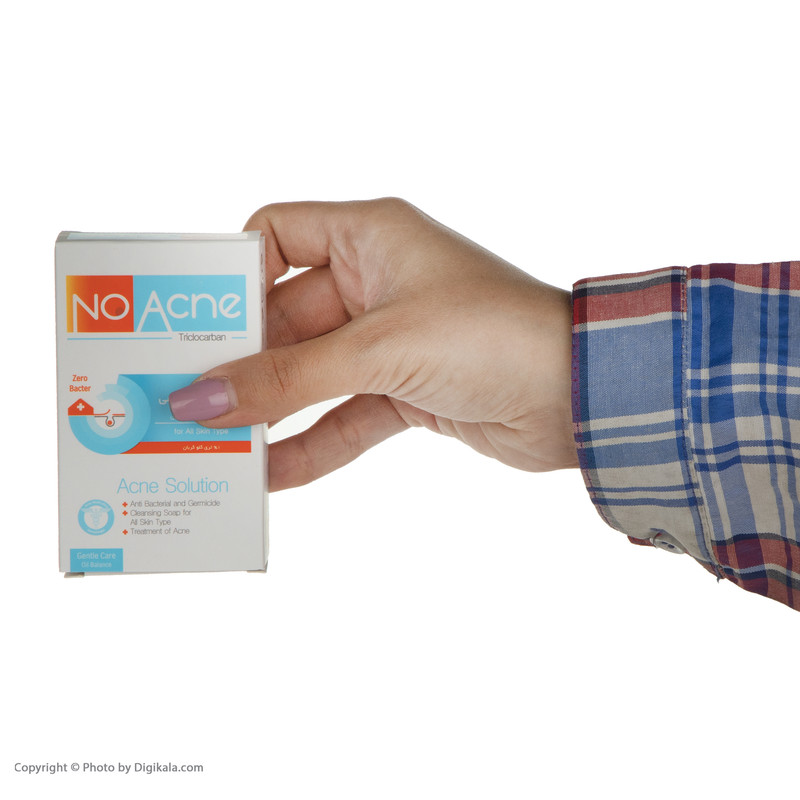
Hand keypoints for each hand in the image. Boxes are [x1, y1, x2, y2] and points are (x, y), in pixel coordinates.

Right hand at [169, 198, 577, 489]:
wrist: (580, 394)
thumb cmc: (494, 334)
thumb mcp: (380, 349)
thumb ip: (290, 378)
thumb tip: (202, 398)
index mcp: (369, 237)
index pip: (277, 235)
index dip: (234, 276)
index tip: (192, 323)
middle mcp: (375, 282)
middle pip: (284, 318)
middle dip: (240, 362)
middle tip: (185, 401)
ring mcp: (389, 340)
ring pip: (311, 374)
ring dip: (269, 410)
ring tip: (215, 446)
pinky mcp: (406, 389)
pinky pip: (343, 416)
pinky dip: (311, 444)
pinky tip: (271, 477)